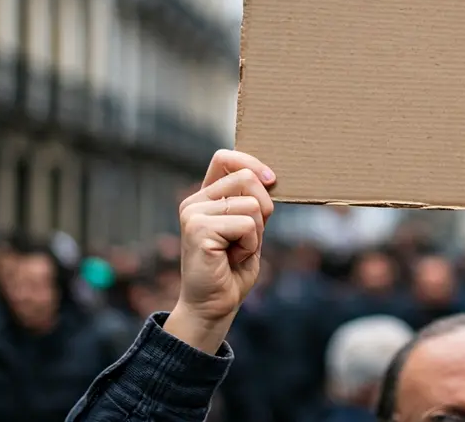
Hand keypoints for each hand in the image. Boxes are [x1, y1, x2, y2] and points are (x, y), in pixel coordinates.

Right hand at [164, 150, 274, 351]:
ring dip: (255, 234)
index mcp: (205, 198)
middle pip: (247, 178)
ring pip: (252, 204)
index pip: (225, 158)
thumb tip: (269, 177)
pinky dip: (250, 245)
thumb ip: (253, 202)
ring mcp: (193, 213)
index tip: (271, 180)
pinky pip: (246, 225)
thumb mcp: (249, 228)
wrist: (214, 305)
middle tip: (248, 237)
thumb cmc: (233, 269)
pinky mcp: (198, 229)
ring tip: (236, 251)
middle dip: (264, 208)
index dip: (252, 162)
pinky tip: (232, 259)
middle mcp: (194, 201)